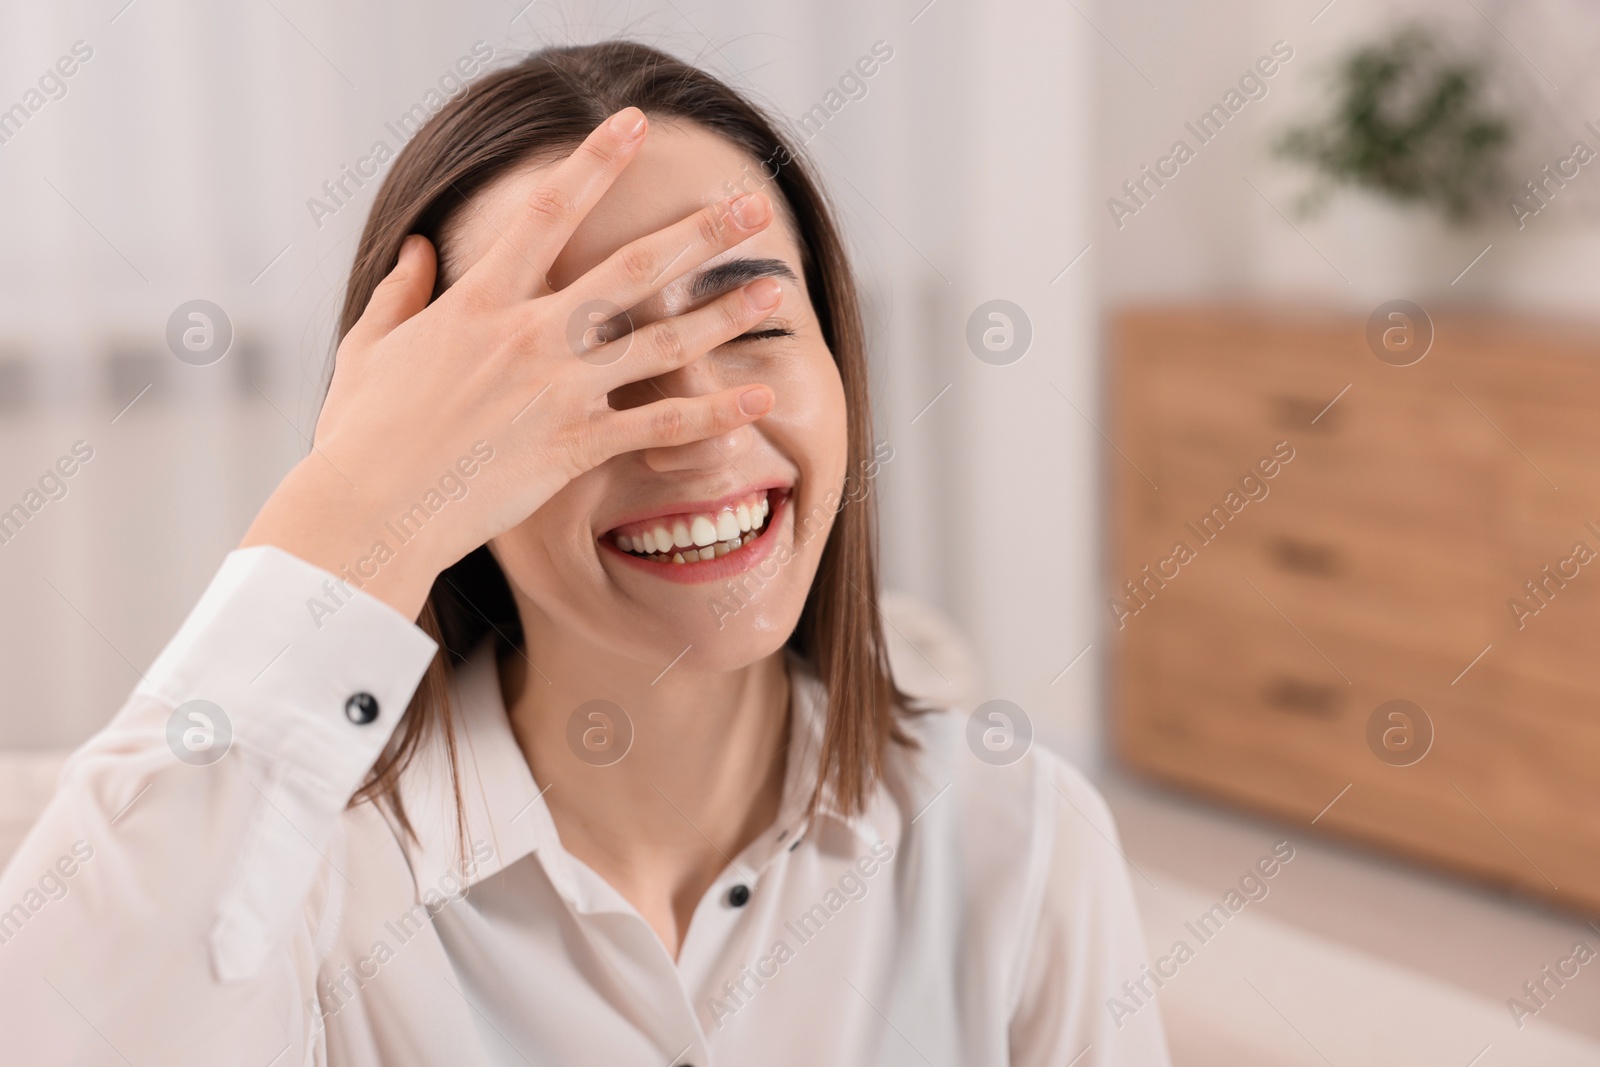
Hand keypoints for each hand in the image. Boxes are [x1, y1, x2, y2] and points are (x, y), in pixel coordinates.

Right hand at [240, 106, 782, 619]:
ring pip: (661, 341)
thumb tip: (417, 249)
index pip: (548, 211)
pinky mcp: (576, 444)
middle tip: (751, 207)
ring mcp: (559, 389)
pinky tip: (758, 397)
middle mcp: (530, 334)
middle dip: (698, 233)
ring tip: (772, 290)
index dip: (594, 161)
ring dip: (723, 313)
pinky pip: (659, 424)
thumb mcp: (369, 347)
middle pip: (632, 269)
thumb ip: (400, 292)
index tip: (632, 124)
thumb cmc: (362, 433)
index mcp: (480, 301)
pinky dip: (713, 413)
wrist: (373, 506)